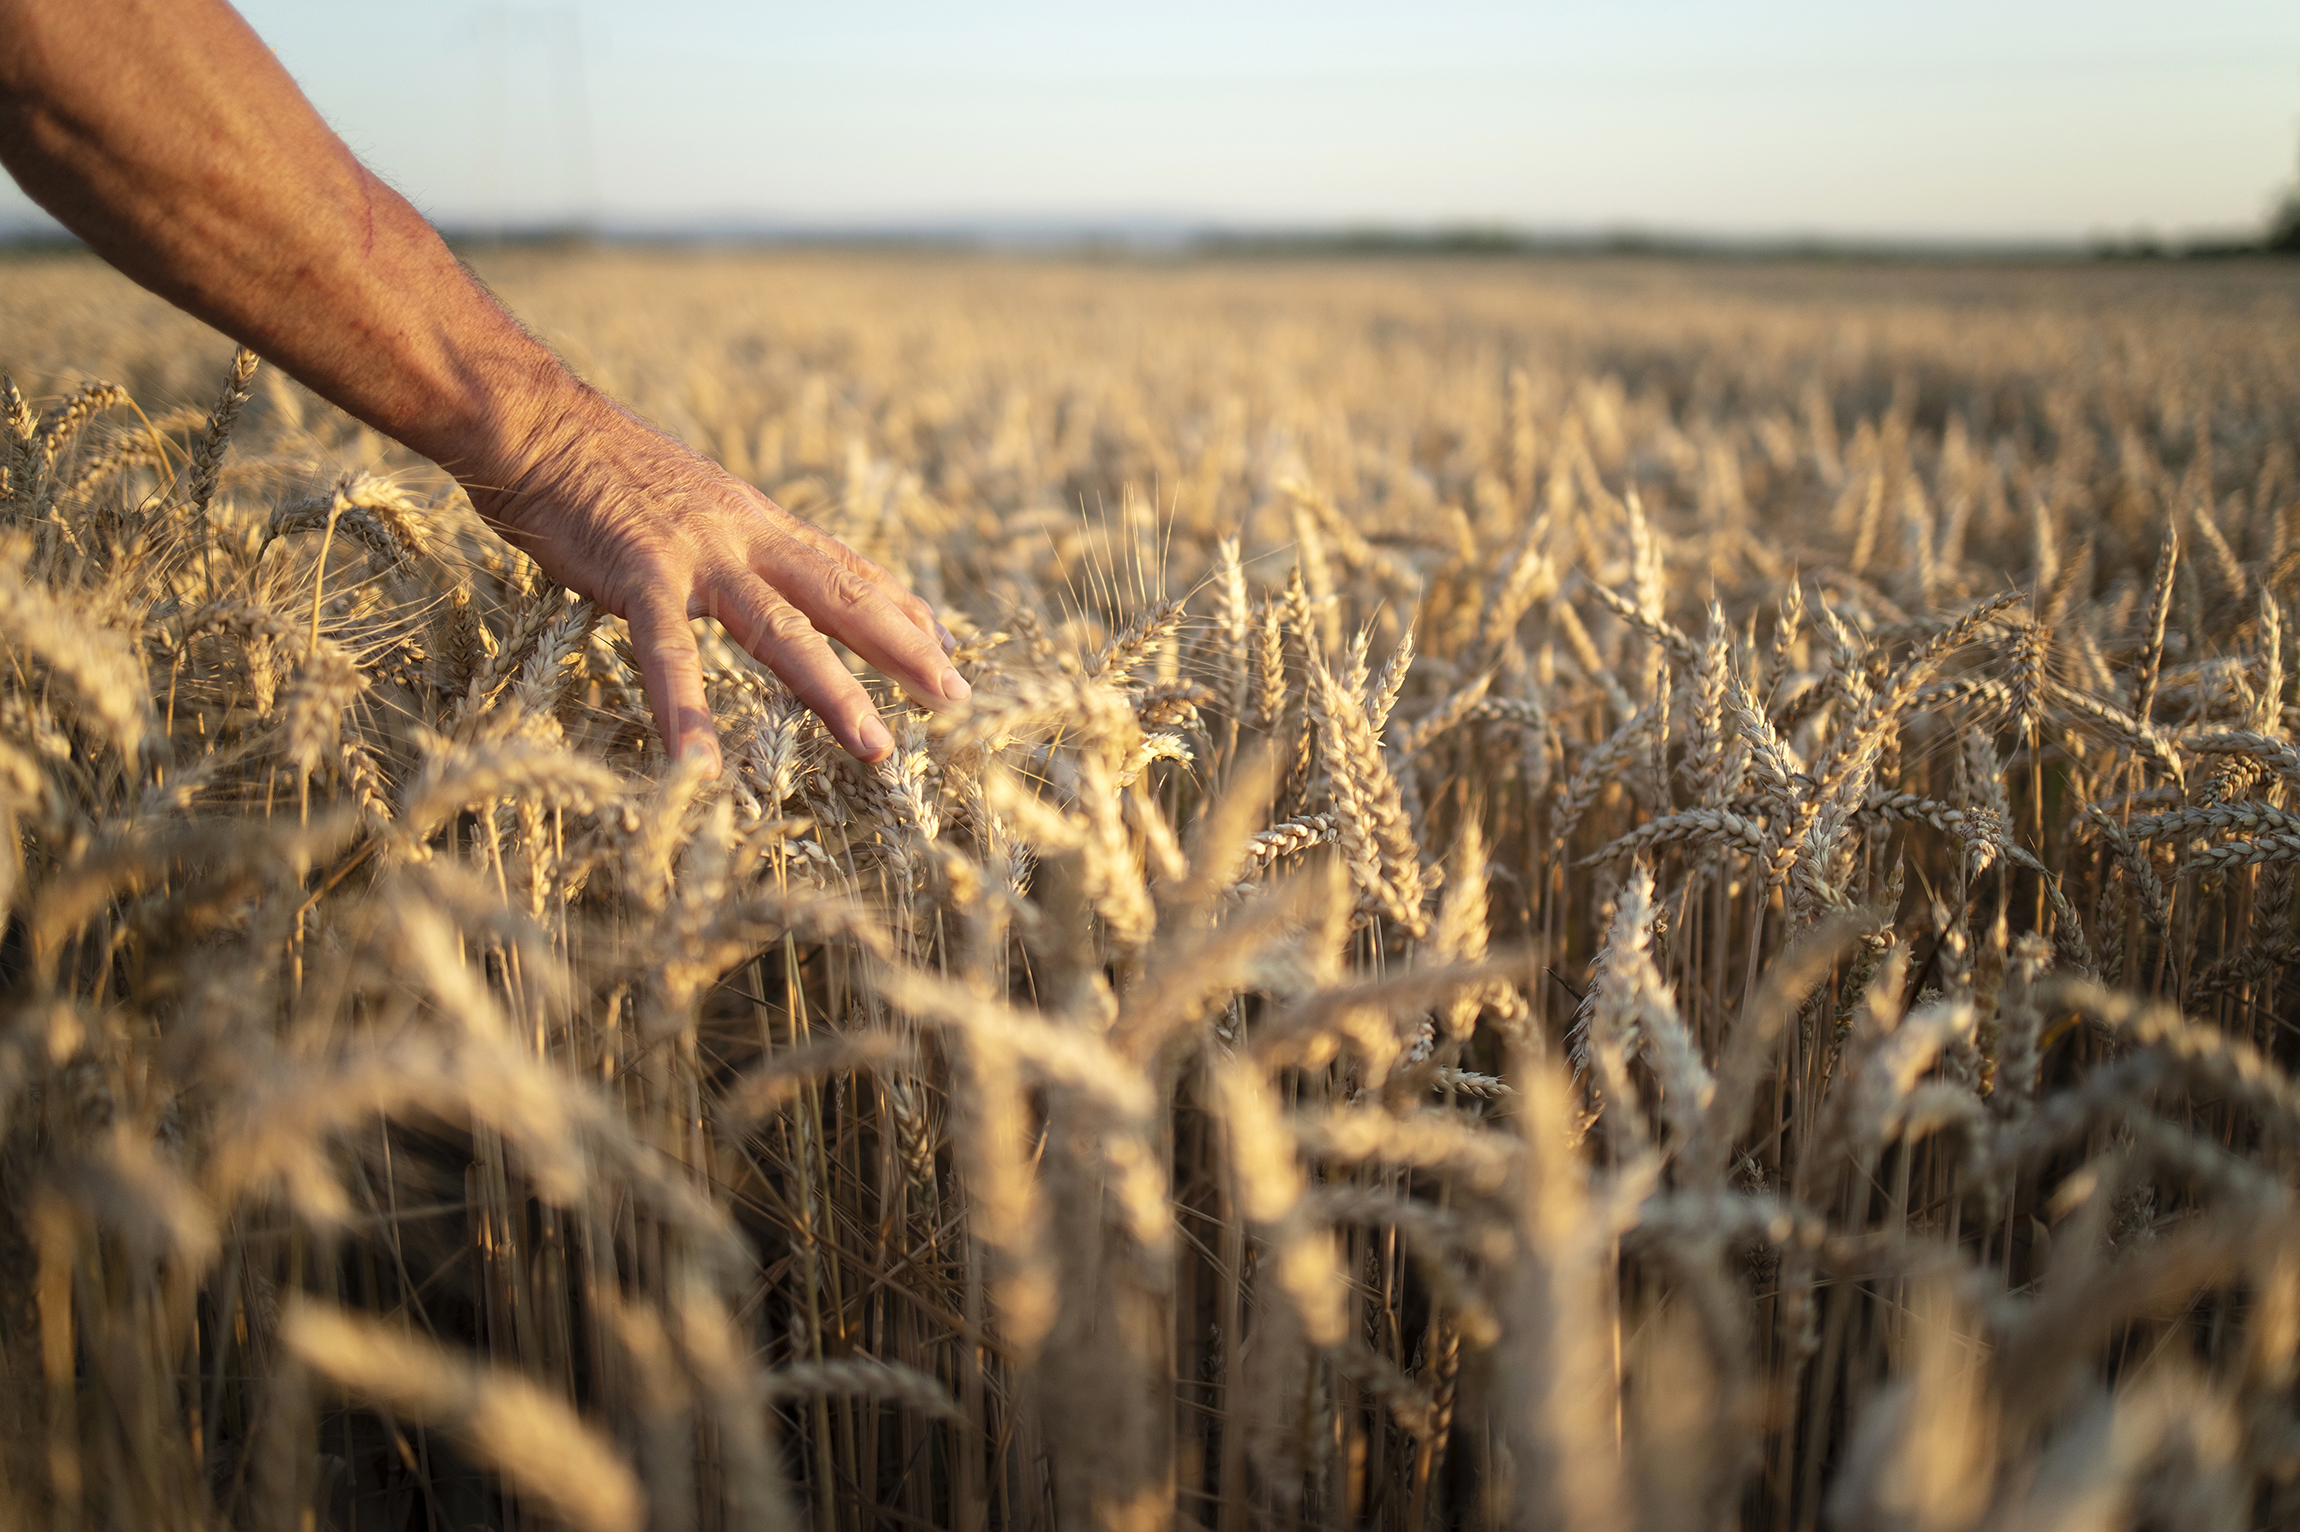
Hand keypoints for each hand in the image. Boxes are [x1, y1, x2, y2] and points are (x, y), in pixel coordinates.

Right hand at [466, 385, 963, 768]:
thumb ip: (734, 538)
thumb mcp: (692, 499)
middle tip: (956, 699)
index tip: (946, 645)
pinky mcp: (638, 575)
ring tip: (875, 747)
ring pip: (781, 629)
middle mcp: (745, 535)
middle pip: (842, 596)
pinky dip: (686, 711)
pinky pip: (668, 653)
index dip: (900, 607)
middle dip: (904, 649)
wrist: (535, 422)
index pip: (845, 568)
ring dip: (832, 691)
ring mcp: (697, 556)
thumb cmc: (600, 467)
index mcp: (757, 521)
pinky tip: (701, 768)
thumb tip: (769, 569)